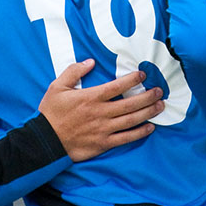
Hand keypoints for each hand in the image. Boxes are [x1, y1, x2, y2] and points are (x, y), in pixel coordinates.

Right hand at [40, 60, 163, 161]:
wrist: (45, 140)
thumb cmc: (50, 113)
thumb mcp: (57, 87)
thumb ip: (73, 72)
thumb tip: (90, 62)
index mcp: (90, 97)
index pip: (117, 86)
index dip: (132, 79)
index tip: (143, 75)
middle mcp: (100, 113)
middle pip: (130, 103)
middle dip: (148, 96)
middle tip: (160, 90)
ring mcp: (103, 129)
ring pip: (132, 120)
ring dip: (148, 112)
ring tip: (160, 105)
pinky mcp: (103, 143)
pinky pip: (126, 138)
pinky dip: (140, 133)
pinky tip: (150, 127)